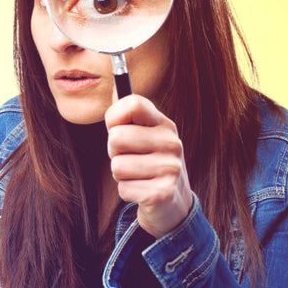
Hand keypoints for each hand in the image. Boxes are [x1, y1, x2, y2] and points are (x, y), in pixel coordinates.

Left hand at [105, 95, 192, 237]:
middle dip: (114, 153)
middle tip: (129, 160)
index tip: (116, 128)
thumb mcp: (143, 135)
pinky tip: (142, 192)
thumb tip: (115, 83)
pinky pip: (124, 189)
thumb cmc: (148, 164)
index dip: (114, 116)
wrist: (173, 204)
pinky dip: (127, 193)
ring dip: (120, 176)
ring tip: (137, 177)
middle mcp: (172, 143)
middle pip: (116, 137)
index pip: (132, 103)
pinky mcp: (163, 193)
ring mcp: (170, 168)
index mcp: (164, 124)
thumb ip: (127, 114)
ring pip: (117, 166)